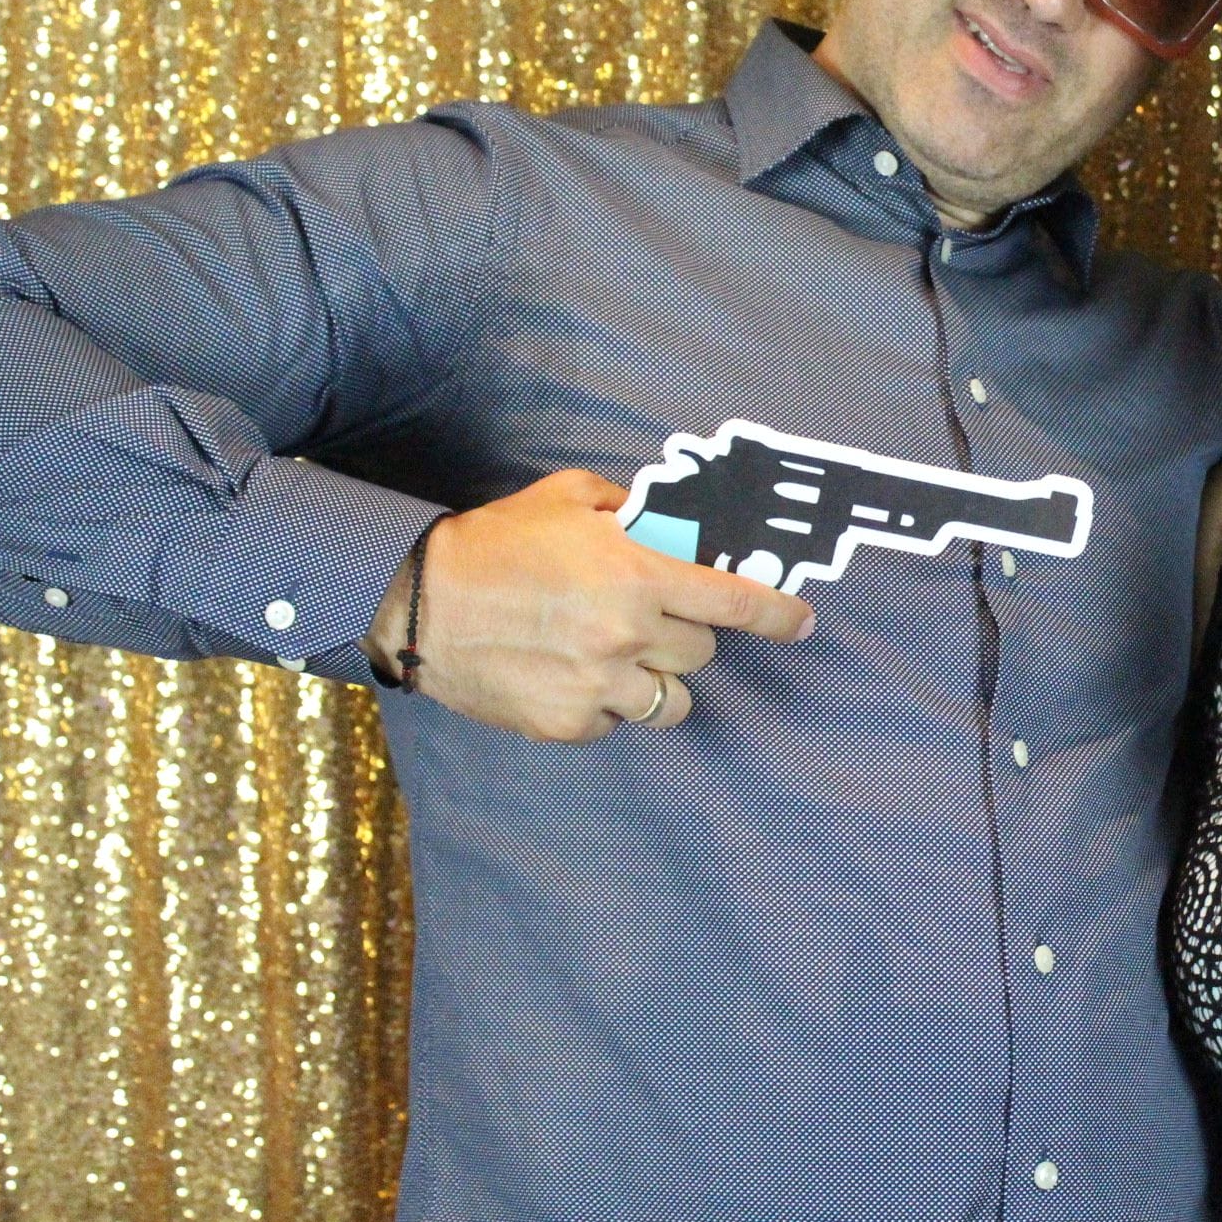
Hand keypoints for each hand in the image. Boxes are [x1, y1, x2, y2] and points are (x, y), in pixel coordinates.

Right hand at [363, 469, 814, 741]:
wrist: (418, 601)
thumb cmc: (496, 542)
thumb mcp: (569, 498)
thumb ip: (631, 509)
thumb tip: (673, 522)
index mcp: (639, 574)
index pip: (736, 601)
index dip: (779, 615)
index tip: (803, 623)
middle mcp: (629, 633)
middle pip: (703, 652)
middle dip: (682, 634)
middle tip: (639, 616)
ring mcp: (600, 685)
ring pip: (672, 700)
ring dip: (654, 679)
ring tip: (610, 654)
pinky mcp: (569, 723)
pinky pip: (617, 723)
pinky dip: (604, 705)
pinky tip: (566, 675)